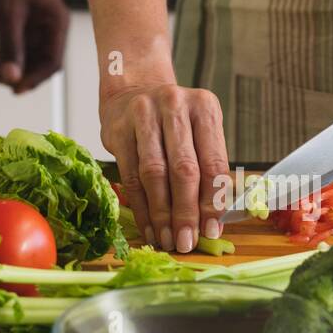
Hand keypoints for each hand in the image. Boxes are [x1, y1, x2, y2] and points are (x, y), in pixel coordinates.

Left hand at [0, 0, 69, 93]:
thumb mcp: (7, 14)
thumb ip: (10, 47)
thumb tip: (12, 79)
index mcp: (56, 22)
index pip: (52, 61)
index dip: (35, 78)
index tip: (15, 90)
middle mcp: (50, 25)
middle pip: (40, 62)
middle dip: (20, 73)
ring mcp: (36, 23)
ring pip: (27, 55)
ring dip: (11, 65)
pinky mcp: (22, 20)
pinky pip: (17, 44)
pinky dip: (5, 53)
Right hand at [100, 84, 229, 252]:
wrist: (132, 92)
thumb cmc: (173, 122)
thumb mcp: (198, 133)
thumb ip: (207, 172)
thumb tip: (211, 224)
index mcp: (205, 108)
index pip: (213, 162)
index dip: (212, 201)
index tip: (210, 230)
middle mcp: (175, 106)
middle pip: (183, 169)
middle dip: (186, 212)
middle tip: (186, 241)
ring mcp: (144, 115)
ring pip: (154, 174)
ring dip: (161, 214)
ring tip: (167, 239)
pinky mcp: (119, 129)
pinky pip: (131, 176)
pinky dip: (141, 206)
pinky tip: (149, 226)